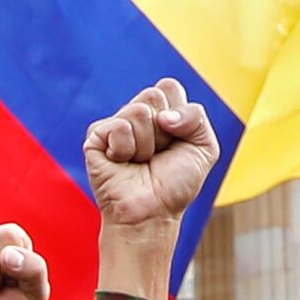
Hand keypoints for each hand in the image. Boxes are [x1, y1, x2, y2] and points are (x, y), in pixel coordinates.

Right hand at [83, 81, 221, 254]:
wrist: (152, 213)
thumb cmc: (175, 185)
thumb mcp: (204, 148)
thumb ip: (196, 117)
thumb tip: (162, 116)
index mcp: (160, 111)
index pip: (168, 86)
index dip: (179, 115)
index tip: (177, 141)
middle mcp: (136, 114)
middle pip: (153, 95)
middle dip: (164, 131)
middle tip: (158, 154)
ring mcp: (115, 125)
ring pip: (138, 111)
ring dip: (147, 144)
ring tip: (141, 162)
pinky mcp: (95, 136)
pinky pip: (118, 127)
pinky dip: (126, 149)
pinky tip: (122, 163)